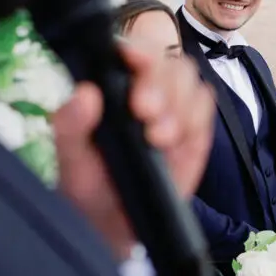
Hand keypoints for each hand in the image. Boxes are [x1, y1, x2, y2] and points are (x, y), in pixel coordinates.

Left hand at [52, 45, 213, 259]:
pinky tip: (176, 143)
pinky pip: (205, 107)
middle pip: (166, 61)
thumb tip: (84, 93)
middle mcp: (143, 89)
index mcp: (110, 86)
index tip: (132, 61)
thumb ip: (70, 127)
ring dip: (178, 104)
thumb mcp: (71, 161)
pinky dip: (195, 119)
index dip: (136, 50)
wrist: (116, 225)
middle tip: (144, 112)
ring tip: (158, 138)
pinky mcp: (194, 130)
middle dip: (159, 84)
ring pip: (189, 80)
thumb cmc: (90, 187)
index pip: (128, 52)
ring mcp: (172, 108)